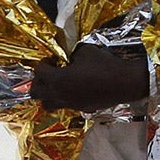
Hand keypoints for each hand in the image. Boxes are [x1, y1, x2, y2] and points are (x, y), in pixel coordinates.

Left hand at [30, 44, 149, 113]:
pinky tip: (73, 89)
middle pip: (35, 93)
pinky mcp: (80, 109)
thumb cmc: (104, 65)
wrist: (124, 82)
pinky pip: (64, 106)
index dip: (43, 63)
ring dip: (47, 94)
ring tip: (57, 84)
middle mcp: (60, 94)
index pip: (38, 72)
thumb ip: (70, 54)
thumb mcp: (84, 51)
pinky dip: (63, 99)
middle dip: (38, 82)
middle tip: (49, 73)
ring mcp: (70, 104)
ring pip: (47, 105)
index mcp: (58, 79)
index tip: (52, 60)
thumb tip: (68, 58)